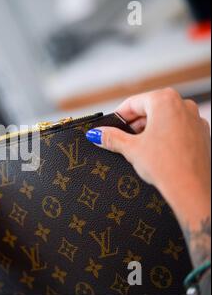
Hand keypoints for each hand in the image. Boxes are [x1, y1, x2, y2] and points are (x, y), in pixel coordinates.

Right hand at [85, 88, 210, 275]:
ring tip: (134, 152)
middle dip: (131, 125)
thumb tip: (94, 134)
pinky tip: (153, 158)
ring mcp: (196, 122)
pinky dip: (161, 140)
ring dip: (145, 133)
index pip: (133, 102)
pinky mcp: (202, 138)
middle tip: (117, 142)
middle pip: (148, 110)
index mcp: (165, 101)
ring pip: (162, 122)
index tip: (106, 128)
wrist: (196, 193)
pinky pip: (175, 133)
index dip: (116, 116)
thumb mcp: (131, 150)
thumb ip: (110, 138)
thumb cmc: (167, 168)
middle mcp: (183, 106)